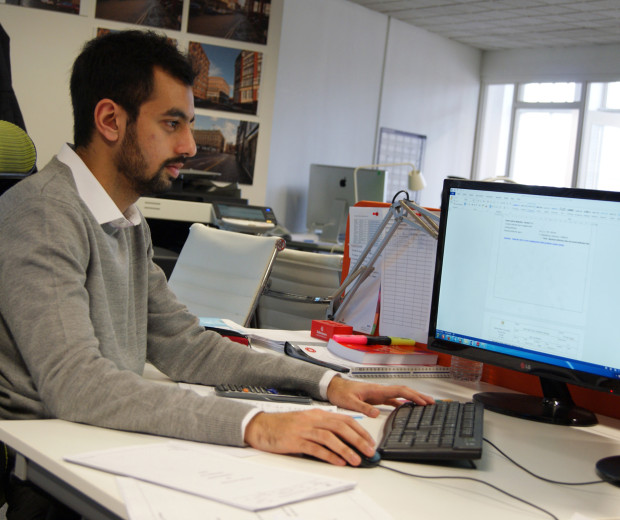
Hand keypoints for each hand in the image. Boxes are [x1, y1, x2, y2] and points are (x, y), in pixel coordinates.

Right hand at [244, 408, 374, 465]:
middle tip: (369, 451)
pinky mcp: (295, 441)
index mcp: (318, 414)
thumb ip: (324, 427)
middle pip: (341, 427)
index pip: (345, 419)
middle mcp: (313, 419)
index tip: (369, 441)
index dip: (360, 430)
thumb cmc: (284, 425)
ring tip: (356, 460)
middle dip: (358, 440)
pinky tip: (338, 461)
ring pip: (330, 437)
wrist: (261, 426)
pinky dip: (329, 455)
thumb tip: (345, 440)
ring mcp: (304, 429)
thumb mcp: (307, 422)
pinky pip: (316, 448)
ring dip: (346, 449)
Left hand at [326, 376, 433, 417]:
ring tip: (425, 405)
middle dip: (418, 396)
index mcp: (376, 390)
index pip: (399, 391)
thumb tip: (375, 413)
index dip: (413, 396)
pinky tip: (407, 408)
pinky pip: (393, 400)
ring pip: (400, 395)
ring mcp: (379, 394)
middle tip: (432, 402)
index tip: (424, 401)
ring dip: (413, 399)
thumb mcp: (350, 402)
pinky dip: (402, 403)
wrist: (333, 387)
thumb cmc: (340, 392)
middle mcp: (380, 390)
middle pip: (404, 391)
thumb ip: (363, 407)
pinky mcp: (376, 398)